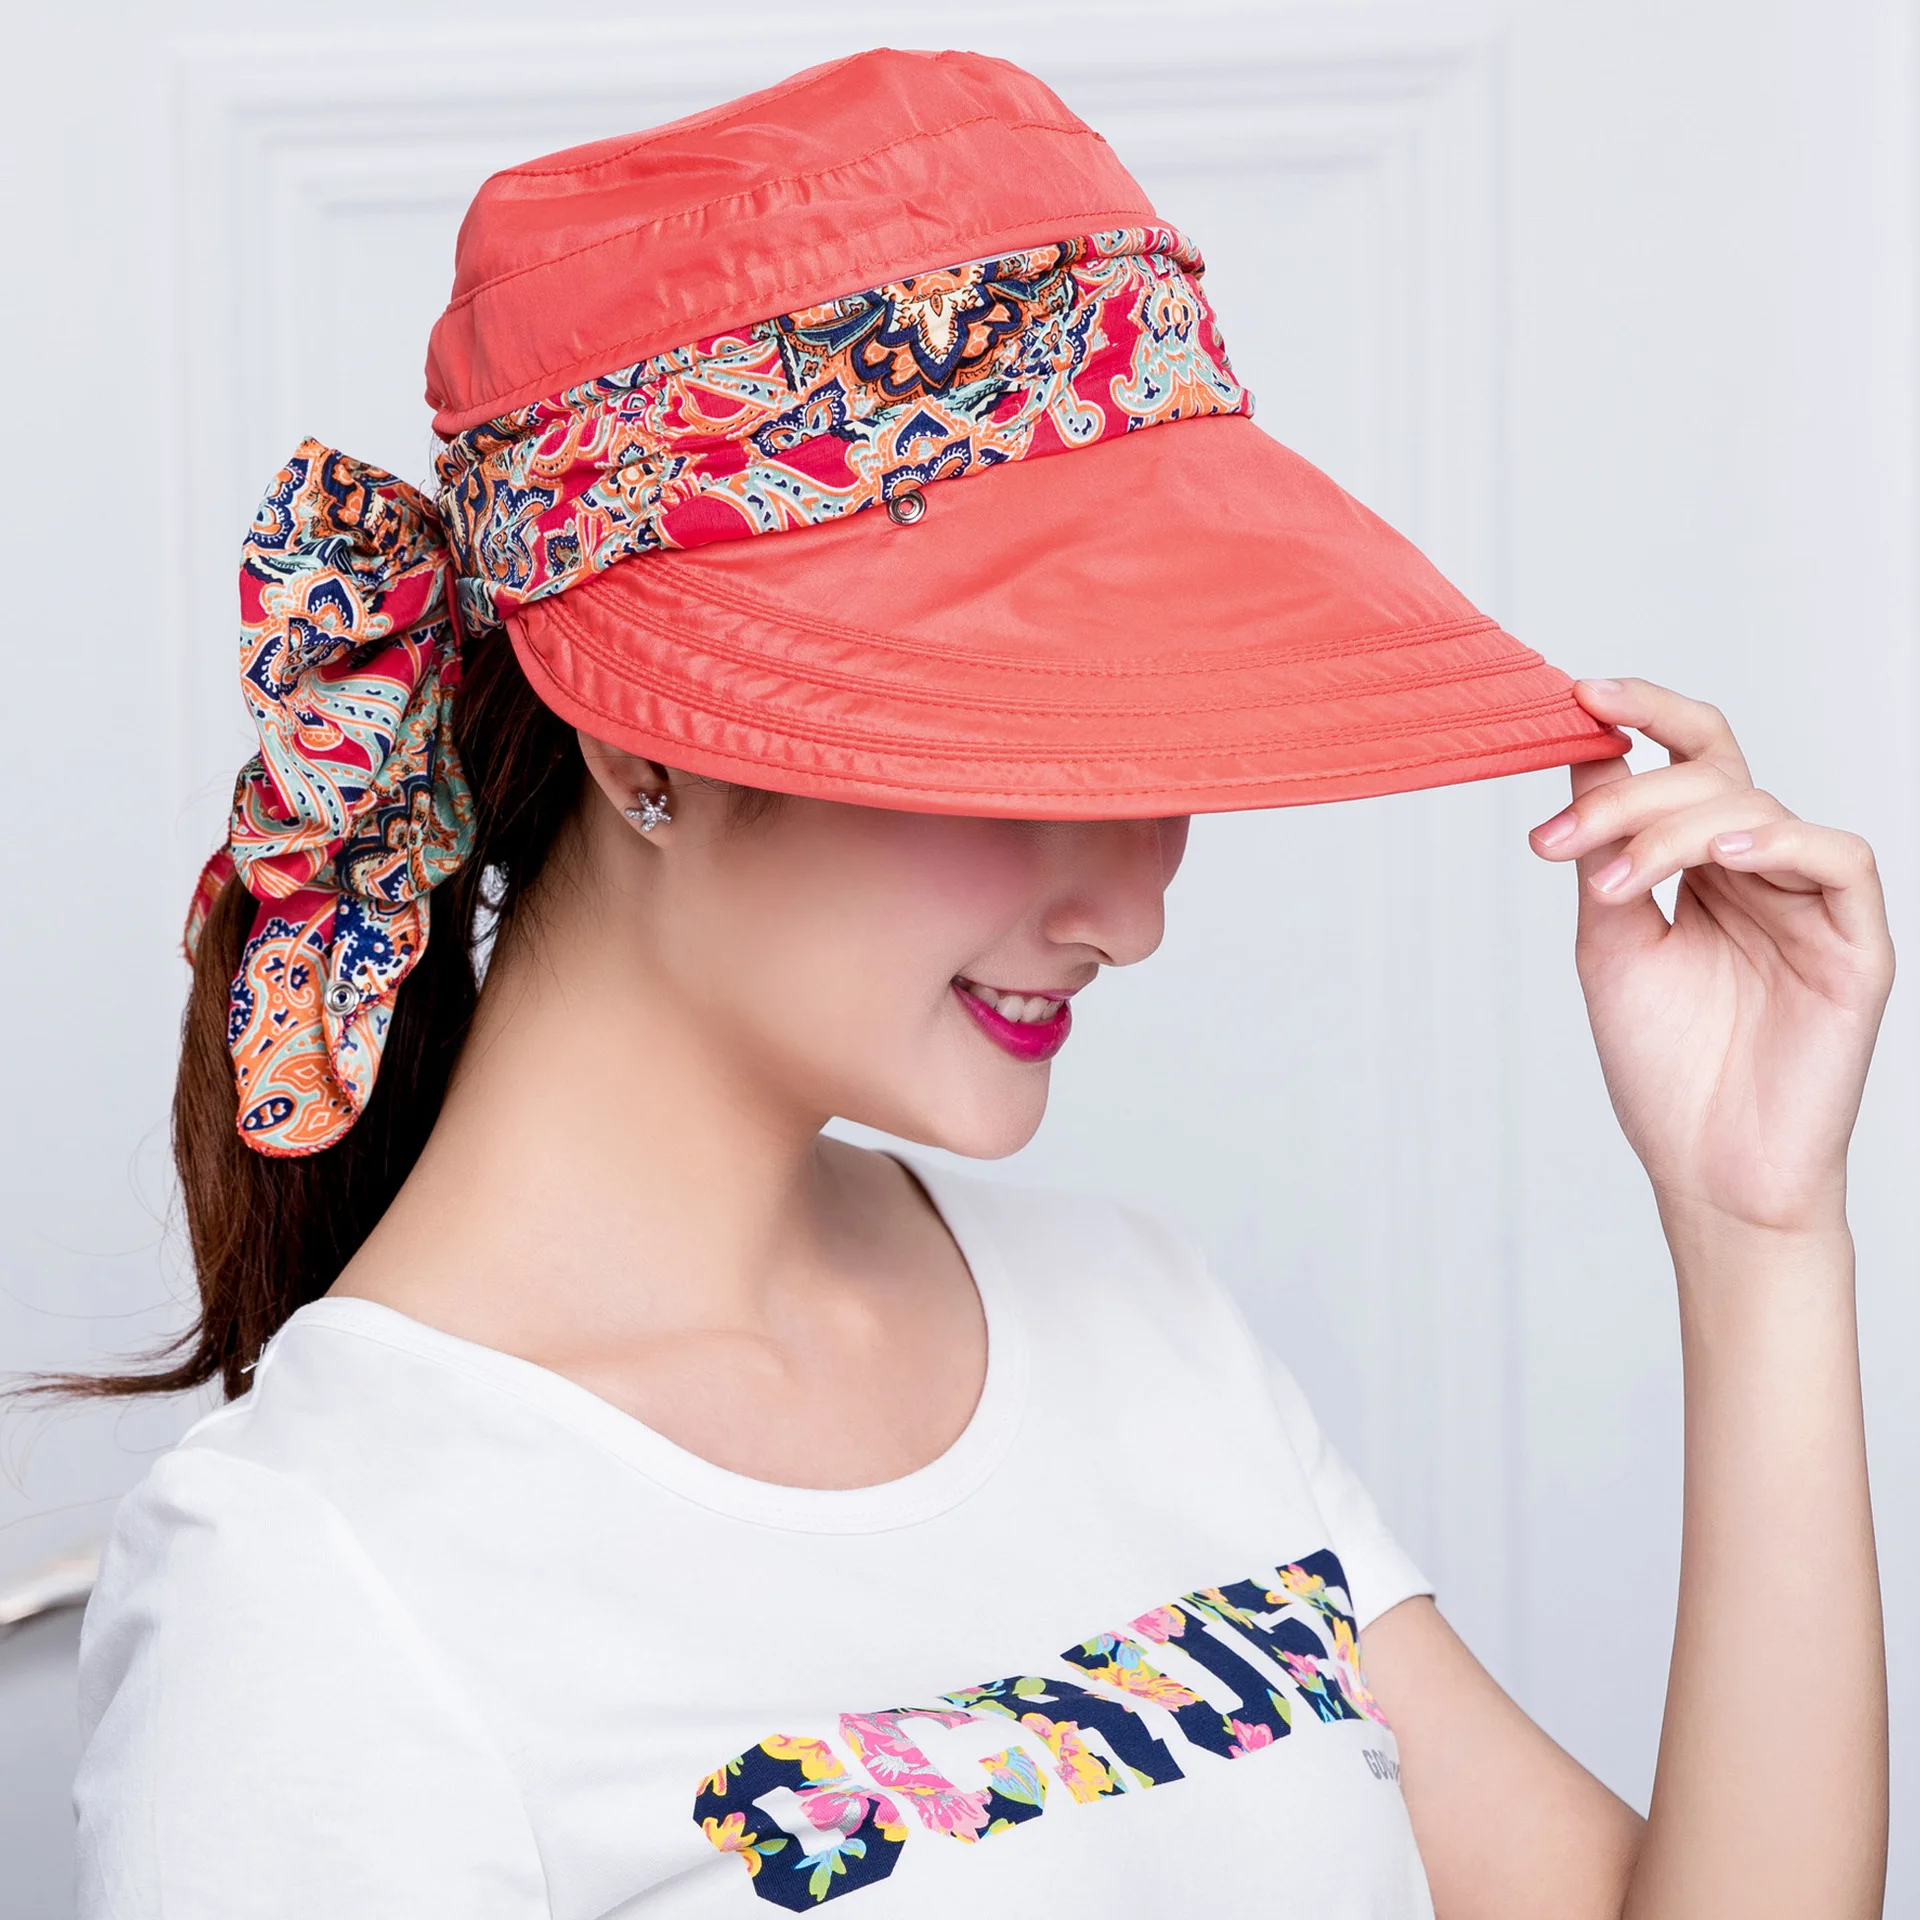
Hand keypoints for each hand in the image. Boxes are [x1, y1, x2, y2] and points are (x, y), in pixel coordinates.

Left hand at [1529, 678, 1893, 1238]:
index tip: (1574, 695)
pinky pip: (1836, 859)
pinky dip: (1777, 842)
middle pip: (1711, 774)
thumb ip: (1603, 858)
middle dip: (1629, 793)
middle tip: (1561, 841)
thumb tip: (1581, 762)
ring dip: (1675, 829)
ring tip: (1616, 883)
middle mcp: (1758, 871)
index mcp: (1701, 865)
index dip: (1639, 716)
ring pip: (1756, 809)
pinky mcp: (1856, 942)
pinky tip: (1720, 857)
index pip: (1683, 761)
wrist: (1707, 1172)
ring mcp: (1809, 903)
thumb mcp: (1611, 946)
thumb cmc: (1665, 1069)